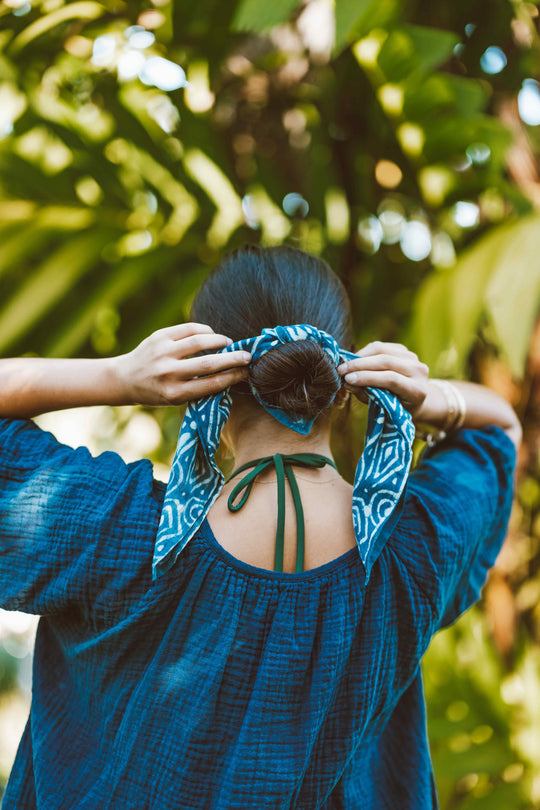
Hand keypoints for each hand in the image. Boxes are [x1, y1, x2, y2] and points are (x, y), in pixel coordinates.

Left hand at [112, 323, 250, 405]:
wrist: (126, 379)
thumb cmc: (158, 392)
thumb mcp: (177, 398)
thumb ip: (200, 388)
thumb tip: (231, 373)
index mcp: (175, 393)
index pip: (212, 384)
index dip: (233, 376)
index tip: (246, 372)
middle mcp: (168, 373)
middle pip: (209, 363)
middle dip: (233, 359)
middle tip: (248, 356)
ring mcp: (163, 353)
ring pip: (200, 341)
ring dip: (220, 341)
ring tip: (229, 343)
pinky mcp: (159, 336)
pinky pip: (188, 329)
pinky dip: (204, 331)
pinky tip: (211, 335)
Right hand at [337, 341, 429, 417]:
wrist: (415, 399)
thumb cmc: (396, 407)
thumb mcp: (382, 406)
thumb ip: (366, 394)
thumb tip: (346, 383)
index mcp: (417, 390)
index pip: (391, 379)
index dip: (368, 378)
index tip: (348, 379)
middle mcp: (418, 371)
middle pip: (386, 361)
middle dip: (360, 365)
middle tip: (341, 370)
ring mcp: (413, 358)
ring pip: (382, 350)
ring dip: (360, 357)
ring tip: (346, 365)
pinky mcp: (405, 350)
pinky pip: (381, 346)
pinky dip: (365, 352)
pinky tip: (355, 360)